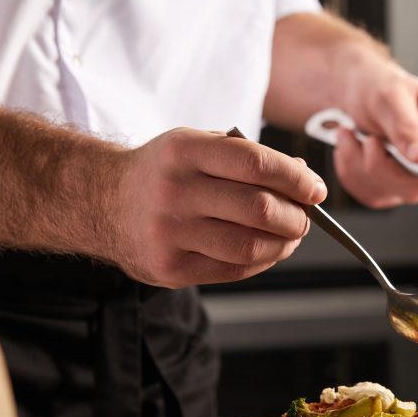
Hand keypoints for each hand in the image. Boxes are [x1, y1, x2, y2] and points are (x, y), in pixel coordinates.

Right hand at [113, 128, 326, 287]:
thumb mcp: (197, 146)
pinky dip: (261, 261)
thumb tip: (303, 179)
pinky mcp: (169, 268)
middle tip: (305, 217)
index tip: (316, 190)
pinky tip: (267, 250)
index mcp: (184, 151)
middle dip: (296, 216)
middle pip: (258, 208)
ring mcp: (169, 233)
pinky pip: (233, 270)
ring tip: (290, 236)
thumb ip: (247, 158)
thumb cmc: (163, 171)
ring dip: (284, 244)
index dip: (296, 179)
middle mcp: (174, 191)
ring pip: (250, 245)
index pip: (256, 164)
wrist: (100, 201)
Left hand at [331, 49, 417, 208]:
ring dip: (359, 165)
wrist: (352, 90)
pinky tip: (351, 147)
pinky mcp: (386, 187)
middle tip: (369, 140)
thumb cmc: (378, 85)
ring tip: (353, 136)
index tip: (413, 163)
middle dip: (382, 167)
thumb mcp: (392, 97)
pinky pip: (367, 193)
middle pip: (417, 188)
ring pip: (388, 192)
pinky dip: (350, 170)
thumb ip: (408, 127)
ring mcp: (409, 177)